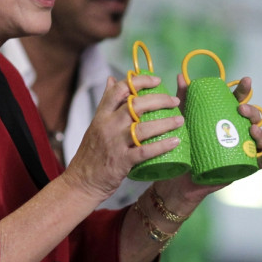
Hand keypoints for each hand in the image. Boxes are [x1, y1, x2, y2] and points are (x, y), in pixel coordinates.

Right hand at [65, 75, 183, 201]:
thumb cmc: (91, 153)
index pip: (119, 89)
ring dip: (165, 122)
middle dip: (159, 100)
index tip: (157, 80)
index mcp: (101, 115)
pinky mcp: (121, 161)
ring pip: (143, 127)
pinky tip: (175, 142)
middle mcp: (107, 125)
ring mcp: (114, 143)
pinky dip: (162, 146)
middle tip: (174, 100)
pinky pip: (145, 151)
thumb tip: (112, 79)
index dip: (140, 81)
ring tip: (180, 120)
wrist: (81, 181)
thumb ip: (106, 103)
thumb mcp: (95, 124)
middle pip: (135, 105)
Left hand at [159, 76, 261, 210]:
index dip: (244, 91)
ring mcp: (239, 149)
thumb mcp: (182, 119)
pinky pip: (257, 163)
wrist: (177, 175)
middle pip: (252, 118)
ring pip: (258, 139)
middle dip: (251, 111)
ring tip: (253, 130)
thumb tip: (180, 76)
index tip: (245, 81)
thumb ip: (183, 99)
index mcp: (224, 117)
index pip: (238, 101)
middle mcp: (235, 132)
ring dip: (260, 133)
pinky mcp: (239, 167)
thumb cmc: (183, 144)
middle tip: (241, 109)